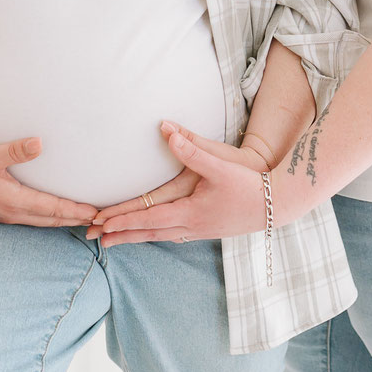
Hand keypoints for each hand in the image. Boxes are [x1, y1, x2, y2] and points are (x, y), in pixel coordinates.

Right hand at [0, 137, 99, 227]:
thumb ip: (15, 150)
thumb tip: (39, 143)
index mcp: (14, 201)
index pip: (52, 208)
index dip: (76, 211)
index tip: (96, 213)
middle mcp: (14, 213)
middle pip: (53, 220)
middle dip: (77, 219)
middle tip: (101, 219)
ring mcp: (9, 216)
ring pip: (44, 222)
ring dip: (65, 221)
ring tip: (86, 218)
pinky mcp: (4, 213)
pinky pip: (35, 220)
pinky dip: (51, 218)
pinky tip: (58, 214)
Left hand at [88, 122, 269, 246]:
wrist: (275, 205)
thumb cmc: (248, 184)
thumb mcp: (219, 165)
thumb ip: (191, 149)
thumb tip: (166, 130)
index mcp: (190, 212)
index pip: (148, 218)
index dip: (123, 220)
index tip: (102, 224)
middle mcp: (190, 227)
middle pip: (148, 233)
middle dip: (121, 235)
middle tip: (95, 239)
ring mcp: (198, 232)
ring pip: (159, 237)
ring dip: (135, 237)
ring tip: (115, 241)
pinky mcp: (206, 230)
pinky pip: (172, 236)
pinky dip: (154, 237)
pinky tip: (152, 235)